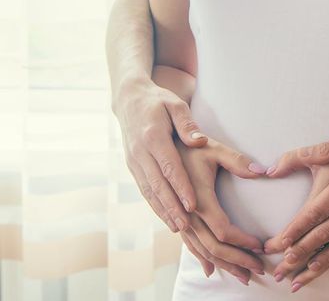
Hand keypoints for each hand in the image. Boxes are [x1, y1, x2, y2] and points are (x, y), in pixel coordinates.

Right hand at [115, 78, 208, 231]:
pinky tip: (166, 218)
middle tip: (186, 226)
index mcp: (152, 136)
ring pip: (149, 190)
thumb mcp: (175, 104)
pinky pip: (144, 189)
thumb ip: (187, 124)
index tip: (193, 204)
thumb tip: (199, 141)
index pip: (169, 165)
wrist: (129, 99)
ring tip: (178, 228)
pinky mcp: (132, 166)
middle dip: (171, 206)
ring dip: (162, 210)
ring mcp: (133, 160)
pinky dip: (155, 205)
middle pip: (157, 184)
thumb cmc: (159, 101)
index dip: (181, 186)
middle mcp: (139, 151)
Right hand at [175, 137, 267, 284]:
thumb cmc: (184, 143)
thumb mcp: (212, 147)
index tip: (261, 247)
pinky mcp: (172, 218)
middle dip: (237, 260)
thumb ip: (236, 160)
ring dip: (223, 264)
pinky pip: (188, 244)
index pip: (223, 230)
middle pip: (212, 247)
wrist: (150, 143)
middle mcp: (185, 213)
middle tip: (258, 270)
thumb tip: (262, 171)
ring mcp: (177, 218)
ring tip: (243, 275)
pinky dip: (202, 258)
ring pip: (200, 250)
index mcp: (197, 198)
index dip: (243, 242)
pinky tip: (211, 270)